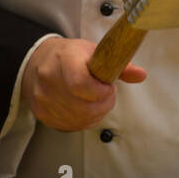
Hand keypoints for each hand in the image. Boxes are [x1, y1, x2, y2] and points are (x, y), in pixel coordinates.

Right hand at [20, 37, 146, 131]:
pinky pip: (71, 126)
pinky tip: (85, 108)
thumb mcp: (94, 51)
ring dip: (96, 114)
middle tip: (107, 94)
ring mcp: (43, 99)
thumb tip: (141, 75)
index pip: (80, 84)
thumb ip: (120, 64)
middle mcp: (49, 79)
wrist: (37, 63)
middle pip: (84, 107)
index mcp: (63, 58)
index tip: (109, 86)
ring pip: (80, 119)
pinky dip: (84, 120)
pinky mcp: (42, 114)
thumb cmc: (70, 56)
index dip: (101, 92)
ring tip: (96, 100)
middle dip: (104, 104)